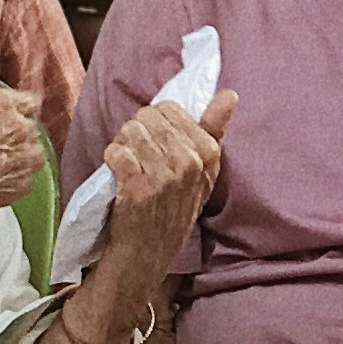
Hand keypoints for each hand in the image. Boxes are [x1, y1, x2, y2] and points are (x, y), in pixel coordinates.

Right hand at [0, 82, 48, 227]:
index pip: (25, 100)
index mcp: (0, 103)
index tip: (4, 114)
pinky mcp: (23, 184)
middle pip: (28, 126)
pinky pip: (25, 178)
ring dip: (20, 155)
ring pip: (33, 153)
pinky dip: (13, 178)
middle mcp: (19, 128)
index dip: (14, 108)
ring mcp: (25, 158)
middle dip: (14, 133)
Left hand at [93, 88, 234, 292]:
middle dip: (136, 130)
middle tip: (138, 153)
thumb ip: (215, 129)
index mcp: (208, 151)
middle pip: (147, 117)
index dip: (156, 122)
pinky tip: (119, 173)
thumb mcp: (205, 169)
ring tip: (129, 162)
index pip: (170, 109)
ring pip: (130, 131)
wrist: (150, 249)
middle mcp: (189, 161)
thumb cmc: (176, 204)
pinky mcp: (137, 187)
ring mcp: (163, 175)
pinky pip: (116, 151)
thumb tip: (230, 94)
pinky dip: (112, 158)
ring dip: (123, 144)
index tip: (156, 141)